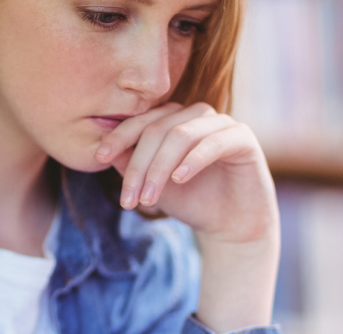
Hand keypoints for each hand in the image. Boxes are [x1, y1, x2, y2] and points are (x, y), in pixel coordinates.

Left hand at [93, 102, 277, 244]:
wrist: (231, 227)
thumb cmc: (192, 202)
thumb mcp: (155, 186)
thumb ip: (133, 165)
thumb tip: (106, 150)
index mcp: (175, 120)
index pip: (142, 121)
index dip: (119, 137)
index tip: (100, 157)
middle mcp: (198, 115)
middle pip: (158, 129)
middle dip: (139, 165)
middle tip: (128, 198)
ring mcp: (222, 124)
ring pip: (181, 134)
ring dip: (160, 167)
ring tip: (149, 197)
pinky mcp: (243, 138)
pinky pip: (214, 142)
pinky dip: (193, 160)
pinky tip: (179, 180)